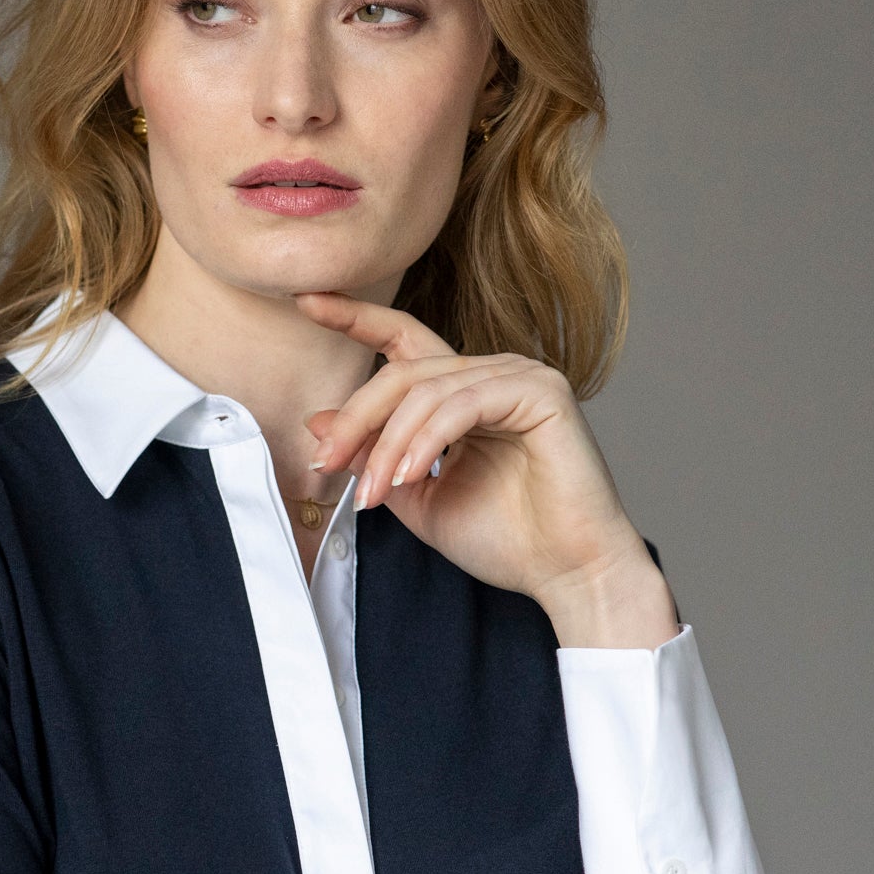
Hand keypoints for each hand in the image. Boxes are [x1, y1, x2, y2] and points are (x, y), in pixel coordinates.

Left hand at [293, 294, 676, 648]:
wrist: (568, 573)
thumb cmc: (506, 540)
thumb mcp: (416, 496)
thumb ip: (373, 457)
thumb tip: (319, 422)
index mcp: (464, 392)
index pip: (403, 342)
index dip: (355, 318)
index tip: (306, 299)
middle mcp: (492, 374)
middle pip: (403, 371)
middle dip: (357, 420)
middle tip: (325, 465)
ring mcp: (520, 376)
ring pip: (427, 390)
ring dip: (389, 445)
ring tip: (375, 495)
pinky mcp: (542, 390)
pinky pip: (462, 403)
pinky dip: (427, 440)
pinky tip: (413, 477)